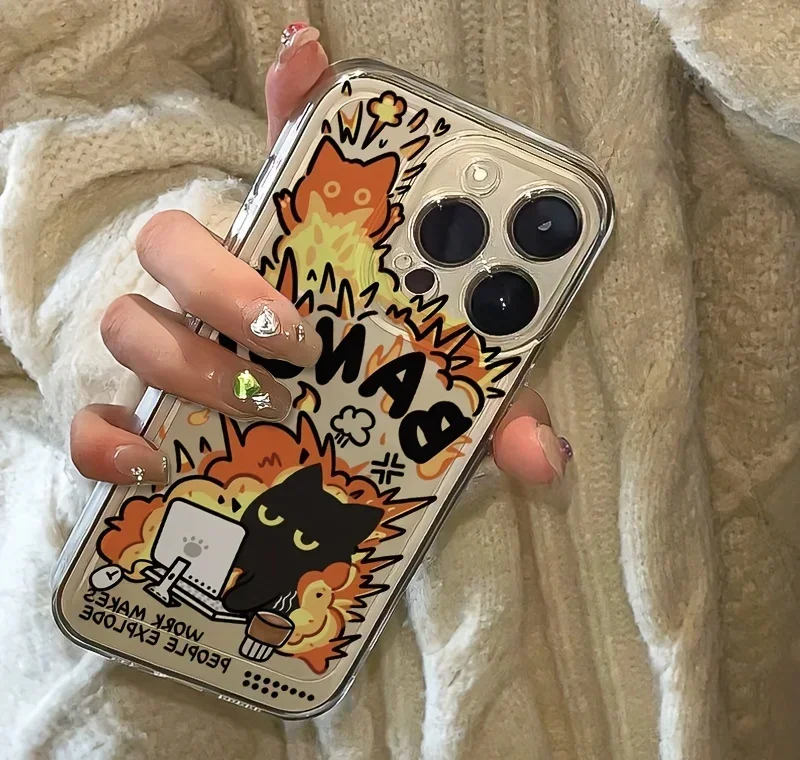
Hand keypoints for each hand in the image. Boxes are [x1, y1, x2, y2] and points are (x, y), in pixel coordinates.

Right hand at [70, 23, 571, 487]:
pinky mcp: (137, 420)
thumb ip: (486, 411)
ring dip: (190, 363)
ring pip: (133, 322)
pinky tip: (151, 465)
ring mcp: (170, 351)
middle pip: (177, 241)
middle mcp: (219, 293)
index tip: (308, 53)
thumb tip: (542, 455)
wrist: (279, 467)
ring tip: (261, 409)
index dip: (289, 106)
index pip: (283, 168)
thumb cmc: (364, 410)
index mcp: (292, 264)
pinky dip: (109, 440)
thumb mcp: (436, 401)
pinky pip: (94, 420)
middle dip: (228, 282)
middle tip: (299, 337)